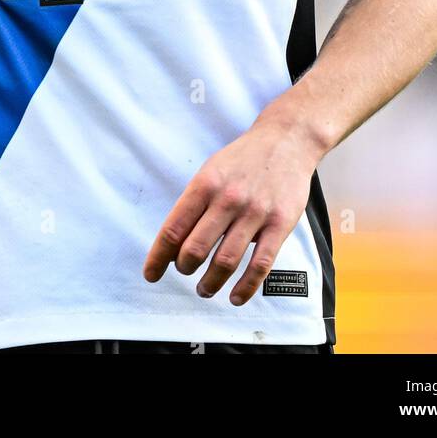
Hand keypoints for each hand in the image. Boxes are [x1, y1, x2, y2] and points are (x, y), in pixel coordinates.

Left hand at [142, 118, 320, 302]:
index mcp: (205, 184)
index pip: (173, 228)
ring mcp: (255, 212)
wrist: (286, 141)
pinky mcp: (280, 224)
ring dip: (210, 282)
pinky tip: (235, 297)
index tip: (150, 274)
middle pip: (195, 248)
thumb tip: (175, 241)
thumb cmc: (242, 160)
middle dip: (184, 268)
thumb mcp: (211, 170)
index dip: (158, 257)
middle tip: (184, 272)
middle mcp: (227, 199)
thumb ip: (195, 204)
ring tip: (204, 289)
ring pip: (225, 261)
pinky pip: (260, 264)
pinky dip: (245, 287)